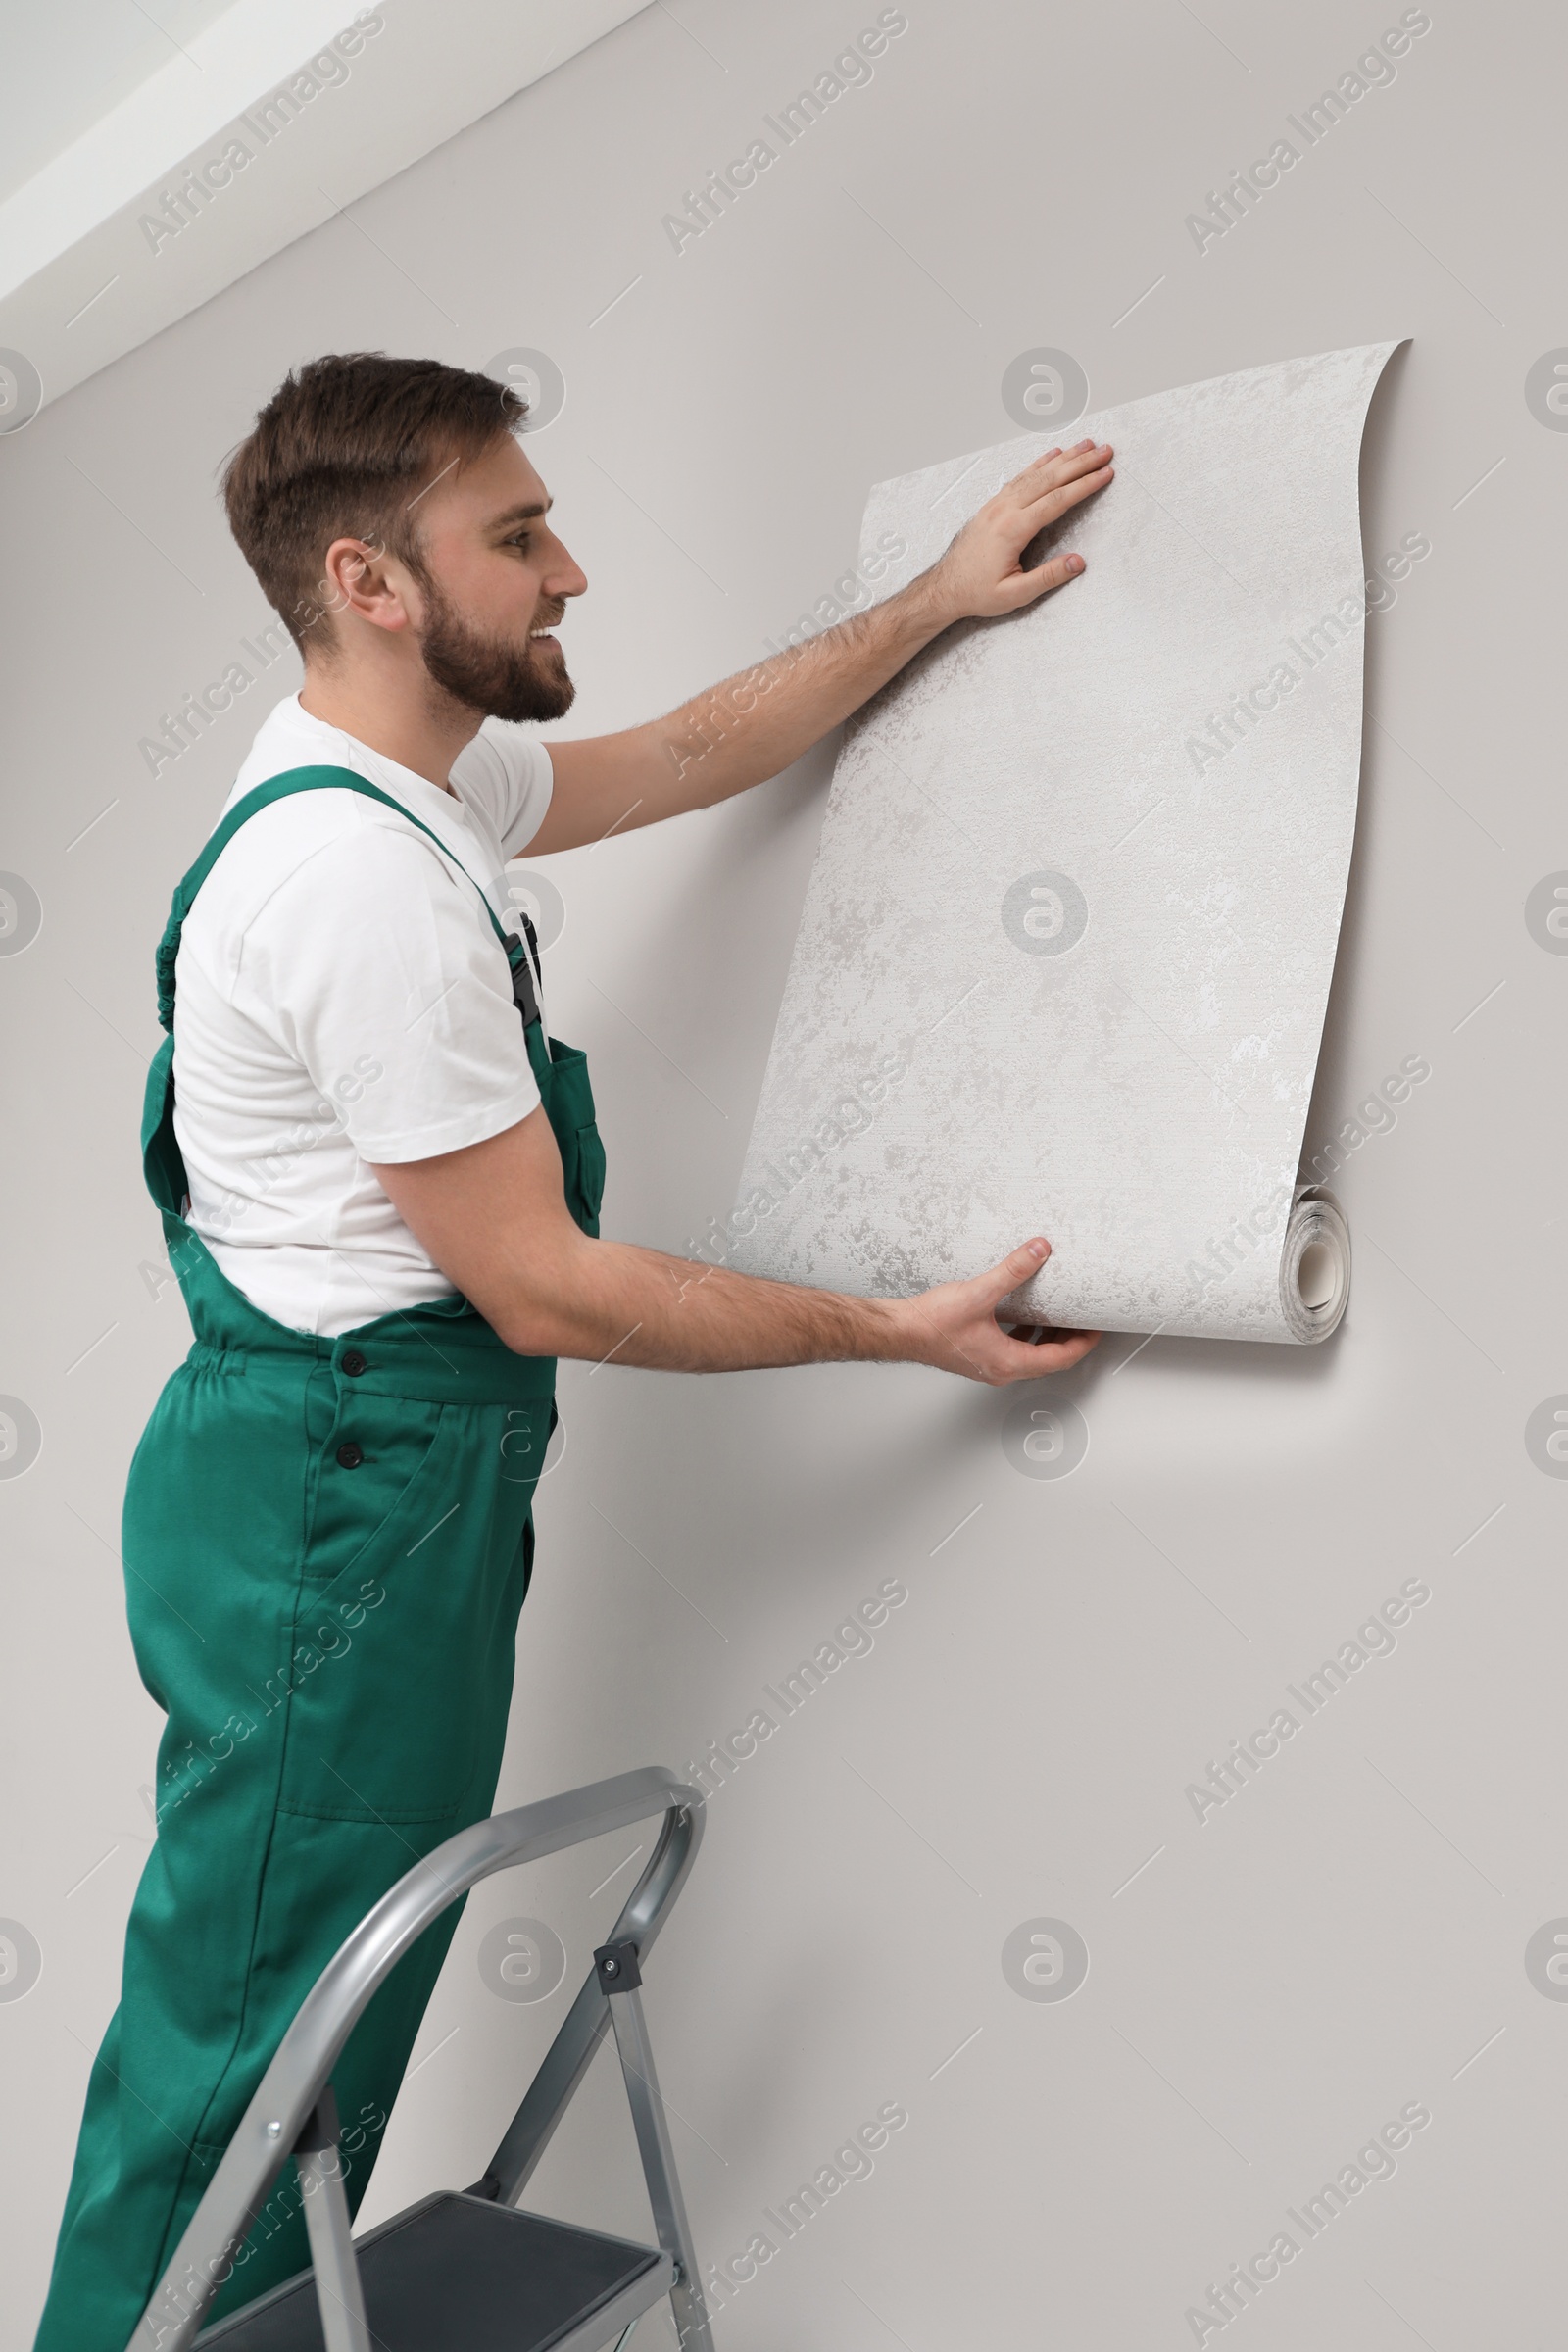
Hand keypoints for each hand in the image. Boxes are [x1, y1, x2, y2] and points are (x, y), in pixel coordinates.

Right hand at [890, 1238, 1100, 1384]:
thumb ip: (1013, 1270)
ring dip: (1047, 1339)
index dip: (1083, 1343)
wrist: (899, 1331)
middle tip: (1084, 1321)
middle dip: (1069, 1340)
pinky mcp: (976, 1355)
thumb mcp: (979, 1293)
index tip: (1097, 1329)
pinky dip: (1025, 1336)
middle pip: (1049, 1360)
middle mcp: (1001, 1369)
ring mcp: (988, 1364)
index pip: (1061, 1358)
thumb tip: (1038, 1251)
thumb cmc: (932, 1325)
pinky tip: (1021, 1316)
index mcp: (1008, 1362)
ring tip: (1058, 1318)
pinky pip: (1012, 1350)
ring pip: (1030, 1357)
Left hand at [925, 439, 1113, 624]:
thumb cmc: (976, 592)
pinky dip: (1039, 464)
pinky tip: (1053, 455)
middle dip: (1081, 463)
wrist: (944, 588)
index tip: (1106, 474)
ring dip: (1064, 458)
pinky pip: (1020, 477)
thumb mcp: (1014, 594)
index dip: (1085, 486)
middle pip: (1050, 479)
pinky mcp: (992, 505)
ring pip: (1035, 474)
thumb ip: (1047, 578)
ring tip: (1086, 446)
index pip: (1057, 500)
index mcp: (1013, 529)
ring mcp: (997, 504)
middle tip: (1105, 451)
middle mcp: (1004, 510)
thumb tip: (1078, 562)